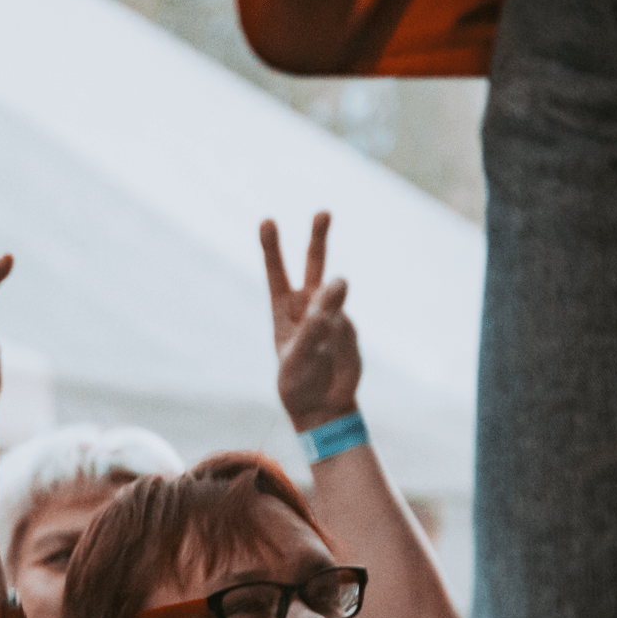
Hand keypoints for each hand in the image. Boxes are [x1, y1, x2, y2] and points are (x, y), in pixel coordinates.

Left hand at [261, 213, 361, 430]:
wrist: (322, 405)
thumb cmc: (298, 383)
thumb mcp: (297, 358)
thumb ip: (314, 325)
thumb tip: (336, 287)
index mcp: (283, 311)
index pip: (276, 274)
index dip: (271, 248)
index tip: (266, 221)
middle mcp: (307, 307)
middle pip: (313, 265)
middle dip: (318, 238)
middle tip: (322, 212)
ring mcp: (331, 315)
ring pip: (334, 295)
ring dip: (332, 299)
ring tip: (322, 321)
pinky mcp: (349, 327)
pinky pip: (346, 324)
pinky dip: (340, 339)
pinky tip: (333, 356)